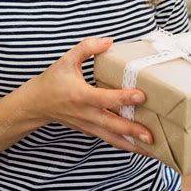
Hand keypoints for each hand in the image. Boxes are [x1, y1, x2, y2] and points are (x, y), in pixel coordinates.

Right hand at [27, 37, 152, 154]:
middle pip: (112, 125)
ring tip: (152, 150)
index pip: (105, 98)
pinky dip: (124, 145)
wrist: (38, 103)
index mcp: (80, 95)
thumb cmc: (53, 80)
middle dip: (132, 131)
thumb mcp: (67, 59)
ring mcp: (88, 125)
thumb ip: (87, 47)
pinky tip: (139, 148)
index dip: (123, 97)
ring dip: (132, 145)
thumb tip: (109, 41)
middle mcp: (85, 113)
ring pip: (112, 139)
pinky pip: (109, 139)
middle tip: (151, 135)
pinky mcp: (90, 130)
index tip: (141, 96)